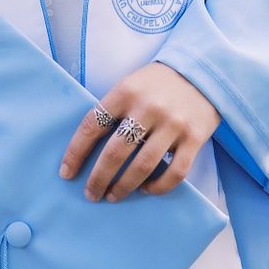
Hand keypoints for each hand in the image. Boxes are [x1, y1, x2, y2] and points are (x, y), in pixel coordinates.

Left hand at [58, 61, 220, 202]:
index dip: (76, 152)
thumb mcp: (130, 84)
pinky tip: (146, 189)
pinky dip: (157, 187)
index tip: (66, 173)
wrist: (202, 72)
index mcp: (126, 91)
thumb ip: (114, 110)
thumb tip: (89, 149)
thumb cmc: (157, 84)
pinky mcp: (194, 138)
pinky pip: (174, 173)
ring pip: (142, 167)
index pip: (93, 125)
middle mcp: (148, 107)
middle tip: (91, 194)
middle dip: (98, 178)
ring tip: (113, 195)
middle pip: (116, 152)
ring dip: (124, 187)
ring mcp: (173, 124)